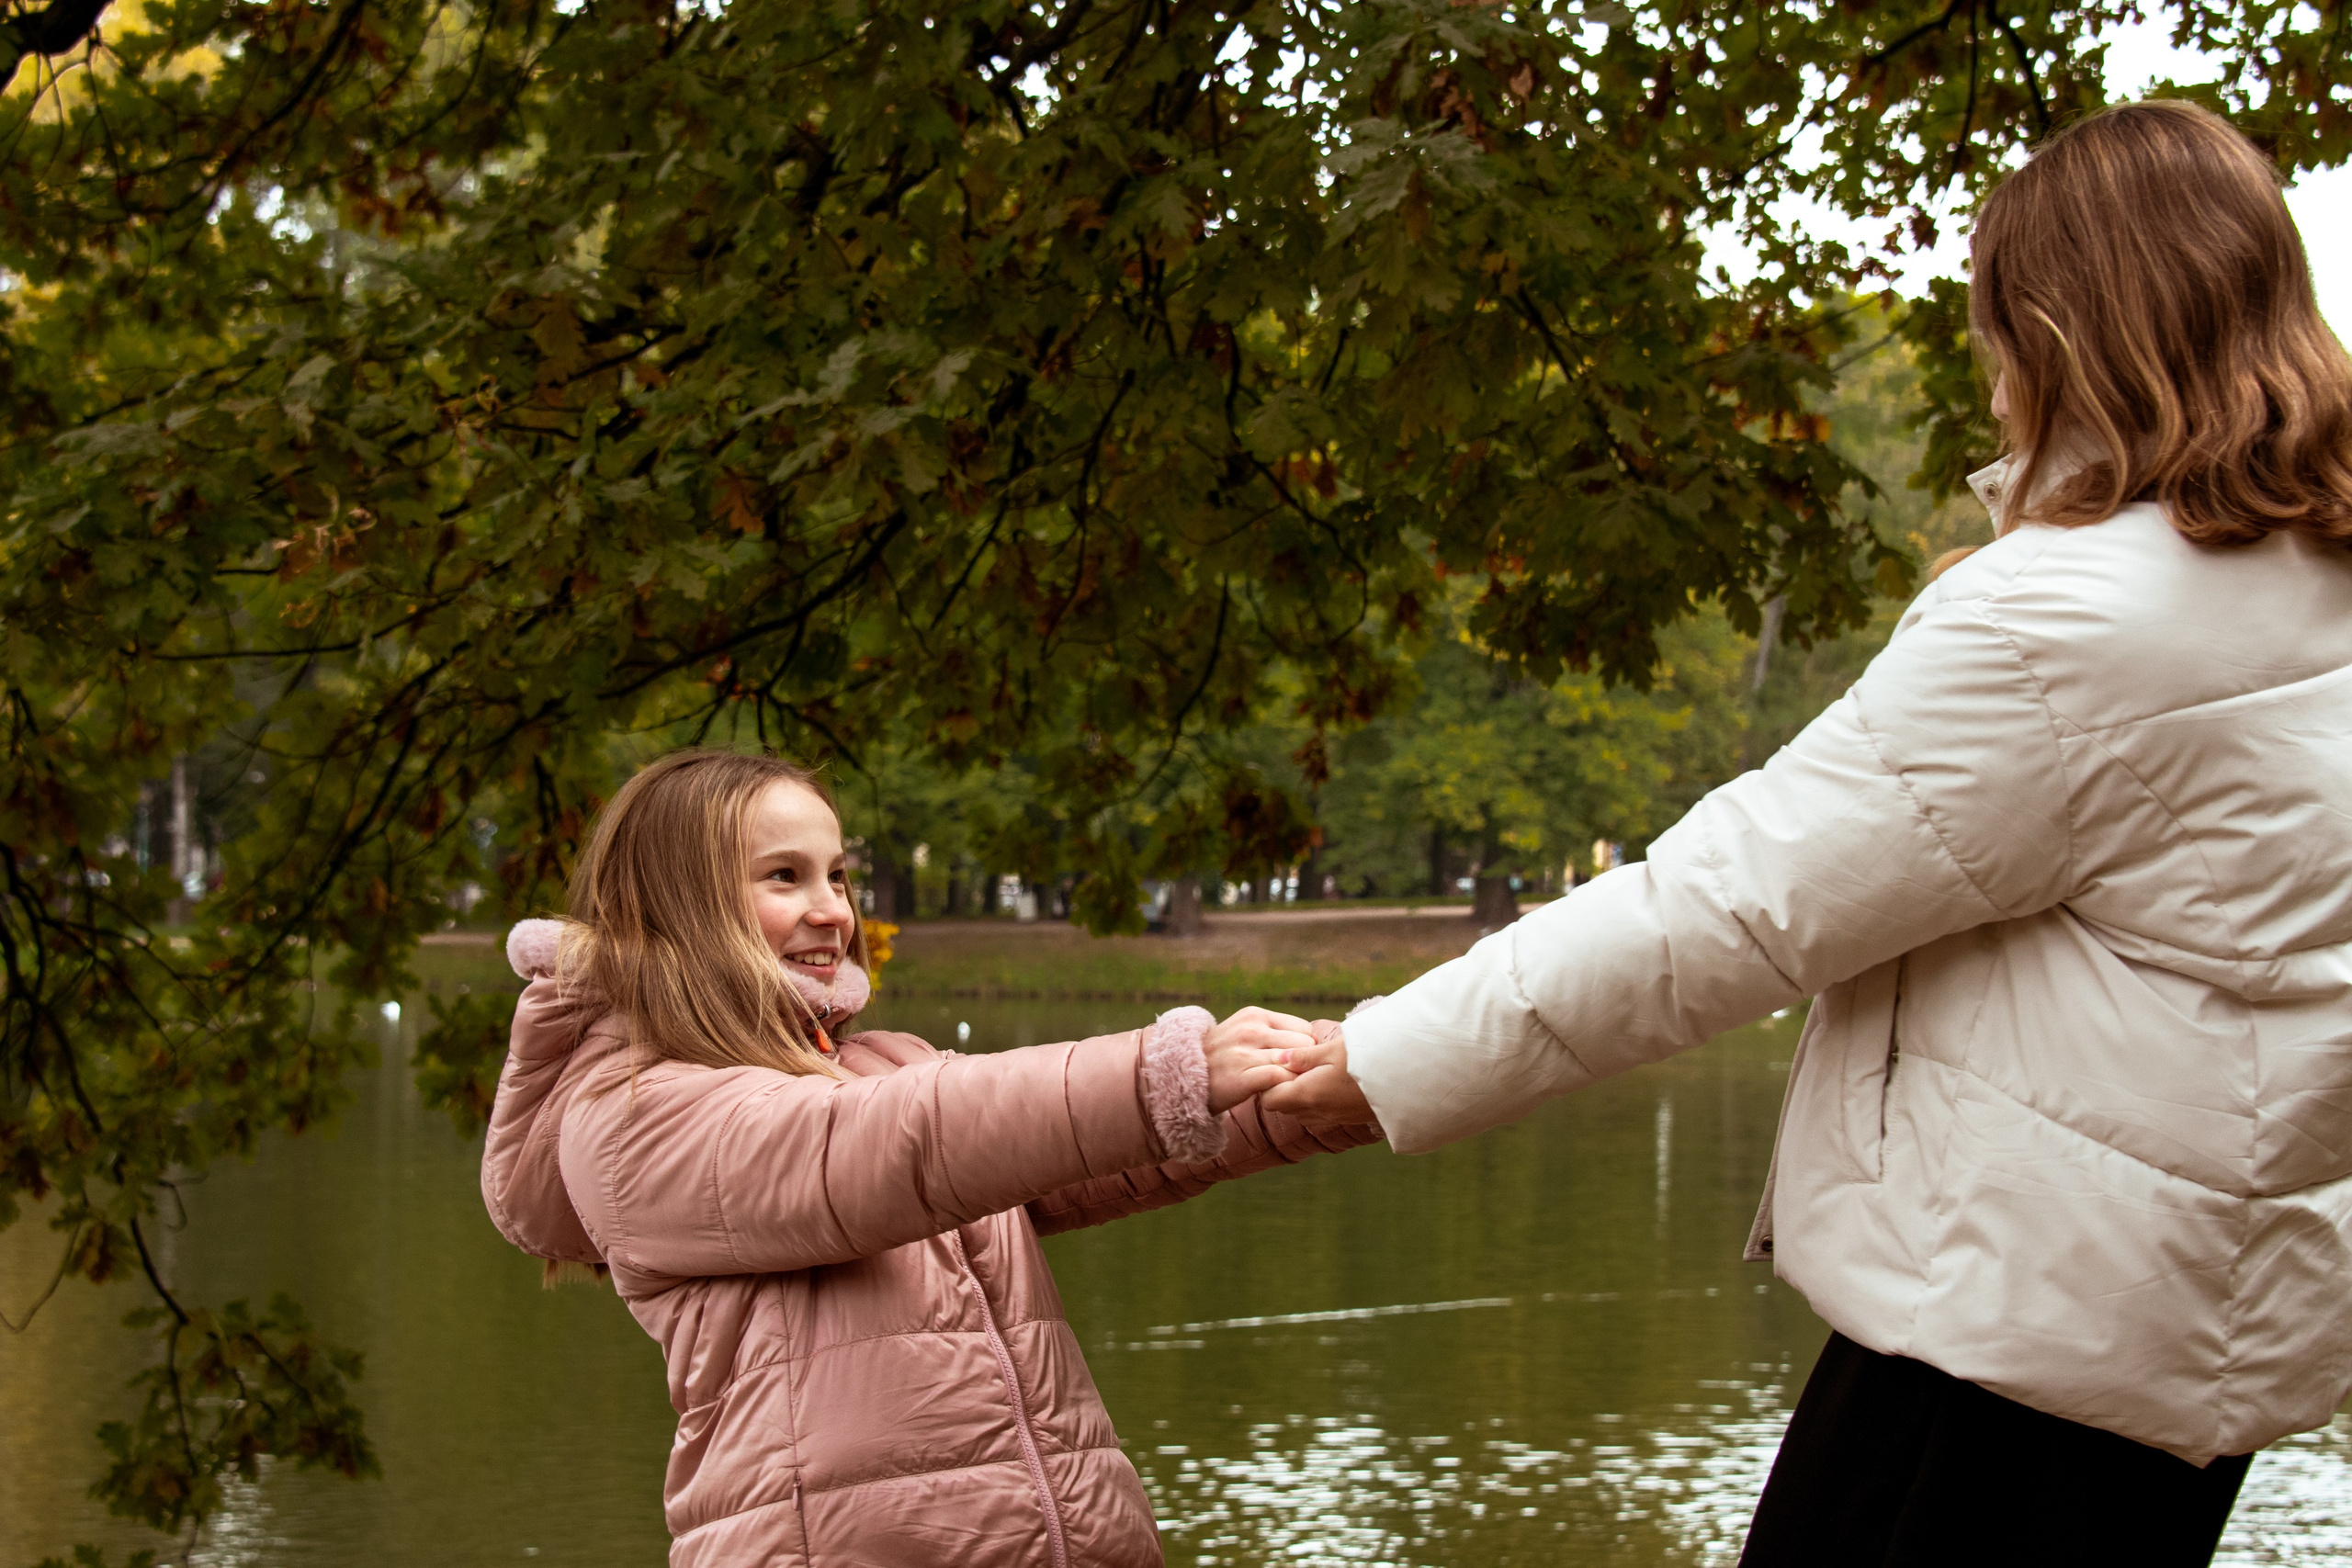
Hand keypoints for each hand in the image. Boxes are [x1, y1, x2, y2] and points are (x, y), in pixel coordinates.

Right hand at [1202, 1005, 1312, 1113]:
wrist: (1181, 1077)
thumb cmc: (1222, 1057)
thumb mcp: (1244, 1031)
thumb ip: (1274, 1031)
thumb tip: (1314, 1040)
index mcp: (1255, 1015)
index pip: (1304, 1029)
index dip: (1305, 1049)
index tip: (1296, 1063)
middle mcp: (1250, 1030)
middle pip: (1304, 1046)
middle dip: (1302, 1064)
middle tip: (1293, 1078)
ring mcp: (1244, 1053)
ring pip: (1293, 1062)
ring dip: (1294, 1078)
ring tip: (1285, 1087)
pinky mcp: (1240, 1077)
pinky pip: (1279, 1080)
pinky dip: (1283, 1088)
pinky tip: (1275, 1094)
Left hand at [1258, 1020, 1375, 1128]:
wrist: (1404, 1078)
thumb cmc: (1367, 1058)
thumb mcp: (1332, 1049)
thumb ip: (1303, 1056)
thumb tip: (1279, 1058)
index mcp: (1308, 1094)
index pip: (1269, 1100)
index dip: (1267, 1083)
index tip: (1278, 1064)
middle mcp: (1317, 1112)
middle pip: (1283, 1107)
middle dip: (1282, 1089)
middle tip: (1294, 1065)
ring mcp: (1333, 1118)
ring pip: (1301, 1112)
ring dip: (1300, 1096)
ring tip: (1313, 1072)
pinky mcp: (1348, 1118)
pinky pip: (1320, 1115)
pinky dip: (1317, 1101)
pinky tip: (1331, 1081)